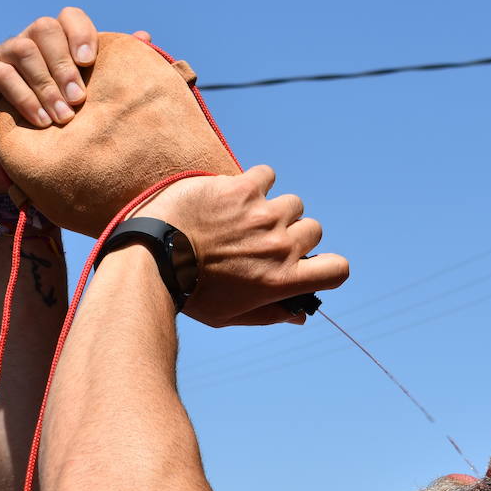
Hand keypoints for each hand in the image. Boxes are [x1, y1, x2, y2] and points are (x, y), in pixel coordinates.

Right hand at [0, 8, 149, 192]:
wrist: (19, 164)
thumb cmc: (62, 131)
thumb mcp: (93, 104)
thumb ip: (116, 72)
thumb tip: (145, 38)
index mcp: (57, 44)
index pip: (69, 17)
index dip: (81, 33)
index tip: (92, 62)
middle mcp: (29, 43)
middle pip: (45, 28)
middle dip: (64, 64)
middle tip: (78, 99)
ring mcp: (2, 55)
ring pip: (23, 49)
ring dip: (46, 84)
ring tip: (62, 117)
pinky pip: (1, 74)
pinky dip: (24, 96)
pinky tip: (41, 121)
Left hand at [132, 165, 348, 326]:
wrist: (152, 258)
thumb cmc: (190, 293)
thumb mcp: (230, 316)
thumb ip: (270, 314)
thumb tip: (299, 315)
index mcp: (283, 279)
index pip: (338, 269)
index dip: (328, 266)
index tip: (309, 264)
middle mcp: (280, 245)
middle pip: (313, 230)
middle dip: (293, 235)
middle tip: (261, 241)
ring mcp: (263, 213)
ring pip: (292, 202)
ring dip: (274, 208)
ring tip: (244, 217)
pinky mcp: (242, 187)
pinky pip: (267, 174)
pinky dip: (255, 182)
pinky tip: (234, 194)